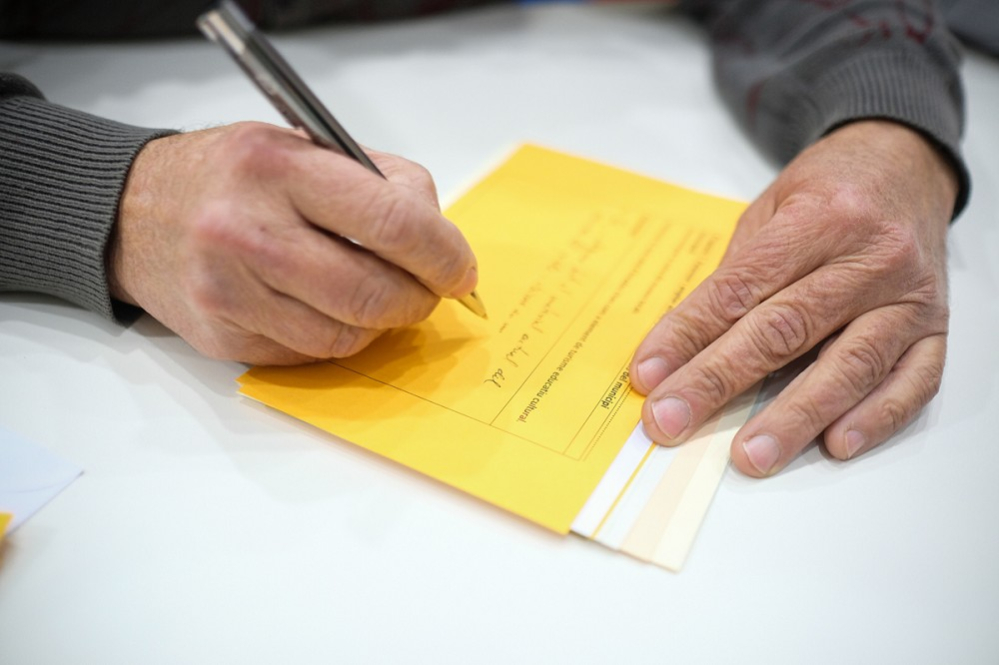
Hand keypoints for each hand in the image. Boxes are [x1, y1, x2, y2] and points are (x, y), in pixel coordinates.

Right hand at [108, 122, 477, 364]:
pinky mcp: (223, 337)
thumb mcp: (306, 147)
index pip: (392, 222)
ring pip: (347, 336)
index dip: (443, 255)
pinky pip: (311, 355)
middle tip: (428, 291)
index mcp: (279, 168)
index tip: (460, 269)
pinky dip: (337, 336)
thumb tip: (442, 245)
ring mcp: (230, 291)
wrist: (135, 211)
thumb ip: (382, 184)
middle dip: (420, 299)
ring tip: (378, 296)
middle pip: (373, 293)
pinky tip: (327, 308)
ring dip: (381, 323)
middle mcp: (248, 231)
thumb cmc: (235, 176)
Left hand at [629, 120, 957, 475]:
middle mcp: (871, 258)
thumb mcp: (769, 211)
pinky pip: (911, 383)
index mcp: (819, 219)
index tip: (649, 375)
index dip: (689, 336)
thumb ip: (736, 276)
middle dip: (720, 381)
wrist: (906, 167)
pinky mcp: (935, 331)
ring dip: (795, 417)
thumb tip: (682, 350)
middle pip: (785, 330)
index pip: (741, 289)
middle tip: (673, 421)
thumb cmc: (829, 192)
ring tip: (751, 455)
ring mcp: (908, 298)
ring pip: (849, 365)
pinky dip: (874, 418)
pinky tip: (836, 444)